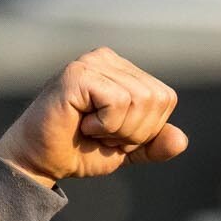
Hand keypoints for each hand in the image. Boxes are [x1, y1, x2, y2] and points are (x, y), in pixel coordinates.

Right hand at [0, 48, 187, 186]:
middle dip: (134, 131)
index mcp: (123, 71)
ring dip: (118, 129)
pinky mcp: (78, 74)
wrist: (39, 161)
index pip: (165, 99)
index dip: (145, 129)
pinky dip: (105, 125)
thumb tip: (181, 140)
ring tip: (90, 128)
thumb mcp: (126, 150)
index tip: (113, 134)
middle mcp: (108, 59)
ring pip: (140, 100)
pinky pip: (118, 102)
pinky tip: (82, 123)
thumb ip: (154, 144)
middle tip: (101, 134)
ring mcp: (92, 62)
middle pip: (156, 99)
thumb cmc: (78, 150)